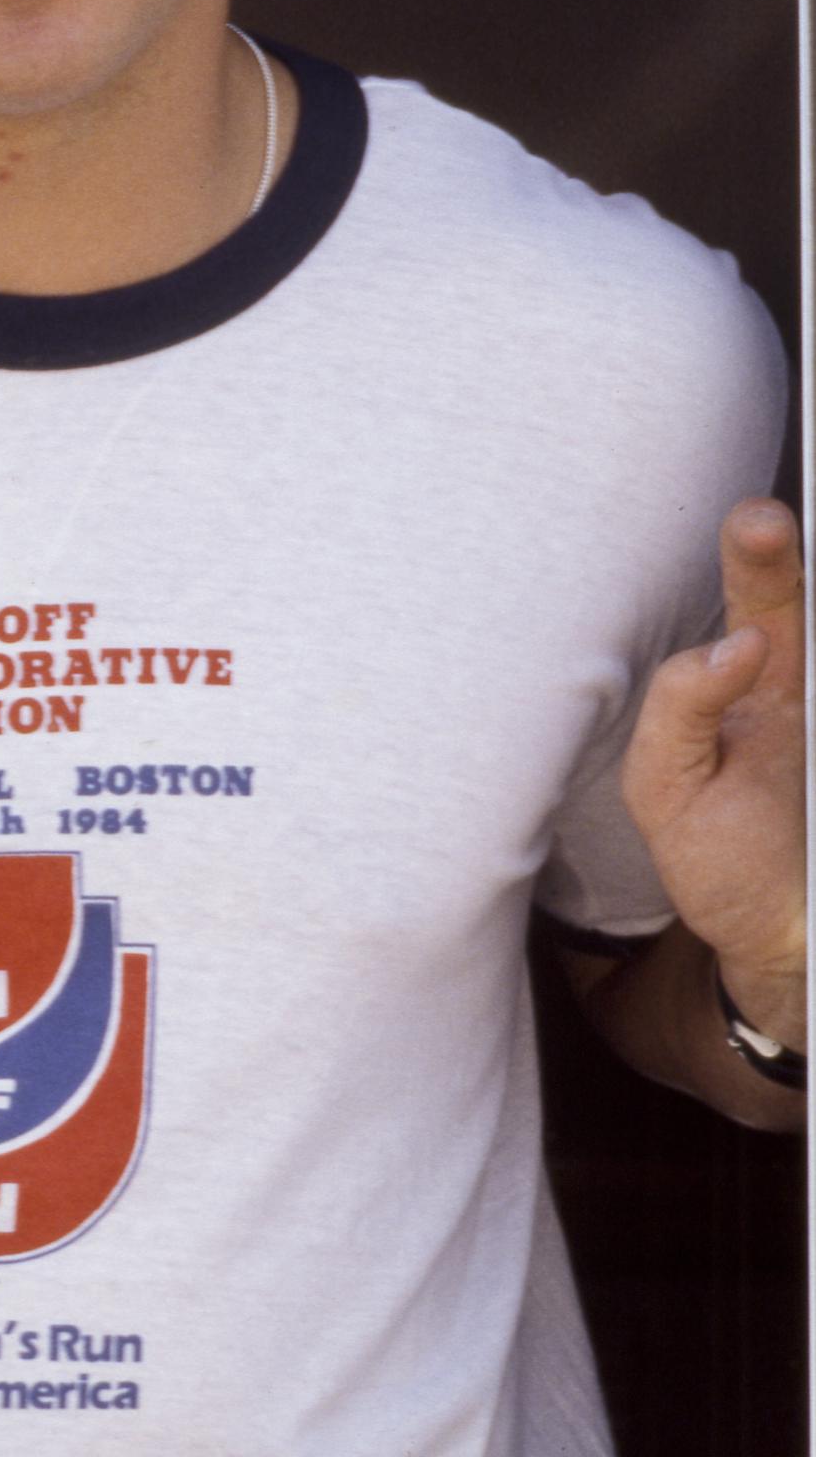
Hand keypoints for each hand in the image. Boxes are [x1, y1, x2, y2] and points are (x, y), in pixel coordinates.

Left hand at [622, 499, 805, 1045]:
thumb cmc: (719, 856)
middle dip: (798, 561)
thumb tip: (737, 646)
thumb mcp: (665, 789)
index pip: (762, 598)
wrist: (785, 944)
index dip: (760, 552)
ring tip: (783, 653)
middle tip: (772, 525)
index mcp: (758, 681)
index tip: (759, 521)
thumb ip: (680, 709)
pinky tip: (812, 740)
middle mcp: (815, 687)